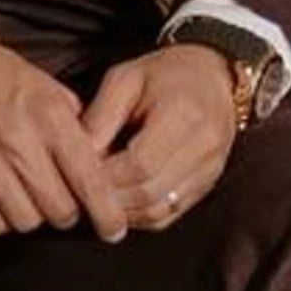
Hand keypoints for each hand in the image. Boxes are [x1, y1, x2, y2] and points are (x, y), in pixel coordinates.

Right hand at [0, 39, 142, 243]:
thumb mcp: (46, 85)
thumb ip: (75, 124)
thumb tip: (102, 163)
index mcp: (48, 115)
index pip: (89, 178)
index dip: (108, 212)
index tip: (115, 229)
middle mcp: (19, 142)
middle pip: (60, 209)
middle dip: (69, 209)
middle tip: (63, 195)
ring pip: (28, 220)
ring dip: (35, 213)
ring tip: (30, 191)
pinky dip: (4, 218)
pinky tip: (4, 196)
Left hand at [81, 41, 249, 232]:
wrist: (212, 78)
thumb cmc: (165, 75)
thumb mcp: (126, 79)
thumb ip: (101, 116)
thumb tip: (79, 157)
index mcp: (185, 113)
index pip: (140, 162)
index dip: (105, 175)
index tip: (78, 171)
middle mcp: (204, 146)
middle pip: (149, 191)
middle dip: (109, 197)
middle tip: (81, 188)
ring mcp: (209, 170)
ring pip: (158, 211)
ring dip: (122, 211)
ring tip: (97, 196)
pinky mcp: (206, 186)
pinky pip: (168, 215)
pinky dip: (138, 215)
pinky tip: (121, 200)